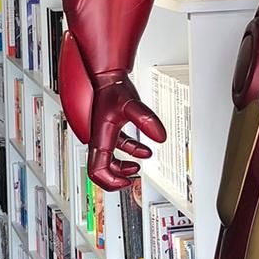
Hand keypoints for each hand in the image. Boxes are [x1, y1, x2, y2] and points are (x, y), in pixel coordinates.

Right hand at [86, 74, 165, 190]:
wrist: (108, 76)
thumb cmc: (114, 88)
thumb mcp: (132, 106)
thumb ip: (146, 120)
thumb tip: (160, 137)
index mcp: (100, 139)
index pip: (97, 170)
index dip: (110, 181)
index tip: (126, 182)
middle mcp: (99, 138)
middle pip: (100, 169)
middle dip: (115, 178)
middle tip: (129, 182)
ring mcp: (104, 134)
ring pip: (108, 159)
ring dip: (122, 167)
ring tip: (137, 167)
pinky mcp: (110, 128)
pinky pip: (117, 147)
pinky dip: (130, 152)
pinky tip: (144, 150)